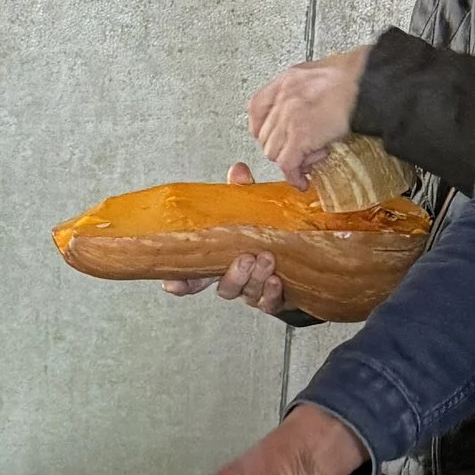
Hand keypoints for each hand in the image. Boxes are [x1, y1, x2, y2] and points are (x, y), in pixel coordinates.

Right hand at [160, 175, 289, 315]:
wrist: (301, 255)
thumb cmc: (265, 233)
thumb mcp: (252, 210)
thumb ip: (243, 194)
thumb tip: (238, 171)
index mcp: (220, 262)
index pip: (193, 278)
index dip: (180, 284)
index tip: (173, 283)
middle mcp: (234, 280)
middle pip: (224, 288)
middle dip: (233, 276)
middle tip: (245, 258)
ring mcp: (253, 292)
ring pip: (247, 294)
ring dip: (255, 279)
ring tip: (266, 259)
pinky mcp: (273, 300)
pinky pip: (269, 303)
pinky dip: (271, 293)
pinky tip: (276, 281)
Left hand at [249, 46, 369, 180]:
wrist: (373, 81)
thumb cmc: (360, 75)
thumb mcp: (325, 71)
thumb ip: (309, 88)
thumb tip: (311, 107)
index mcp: (288, 80)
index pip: (257, 107)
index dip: (264, 129)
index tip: (274, 138)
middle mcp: (284, 97)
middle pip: (266, 135)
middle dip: (282, 148)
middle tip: (301, 153)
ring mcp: (290, 116)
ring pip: (274, 152)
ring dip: (292, 161)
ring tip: (313, 159)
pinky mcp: (301, 135)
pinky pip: (288, 164)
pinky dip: (295, 176)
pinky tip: (303, 180)